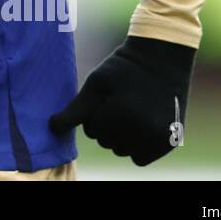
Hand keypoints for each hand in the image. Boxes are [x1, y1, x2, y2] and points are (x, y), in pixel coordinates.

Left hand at [48, 35, 195, 165]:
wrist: (162, 60)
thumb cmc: (123, 70)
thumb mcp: (96, 84)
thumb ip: (75, 111)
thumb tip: (52, 129)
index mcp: (122, 113)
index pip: (91, 130)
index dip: (95, 112)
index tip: (108, 97)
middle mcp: (143, 129)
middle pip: (106, 142)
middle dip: (107, 125)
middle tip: (121, 102)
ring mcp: (159, 138)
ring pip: (121, 151)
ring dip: (120, 137)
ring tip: (131, 111)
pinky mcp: (168, 143)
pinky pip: (139, 158)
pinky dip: (136, 147)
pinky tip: (139, 125)